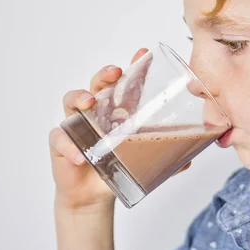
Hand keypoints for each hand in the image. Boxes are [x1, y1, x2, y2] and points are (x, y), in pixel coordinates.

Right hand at [49, 48, 190, 212]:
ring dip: (80, 97)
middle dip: (105, 75)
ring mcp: (78, 125)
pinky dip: (69, 146)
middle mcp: (97, 112)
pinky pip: (60, 139)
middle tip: (115, 73)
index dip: (134, 67)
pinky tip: (80, 156)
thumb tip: (189, 162)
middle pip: (98, 84)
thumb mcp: (143, 161)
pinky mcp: (62, 143)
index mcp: (119, 111)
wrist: (94, 194)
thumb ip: (165, 159)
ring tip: (89, 103)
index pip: (126, 84)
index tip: (144, 55)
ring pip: (72, 101)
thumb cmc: (119, 168)